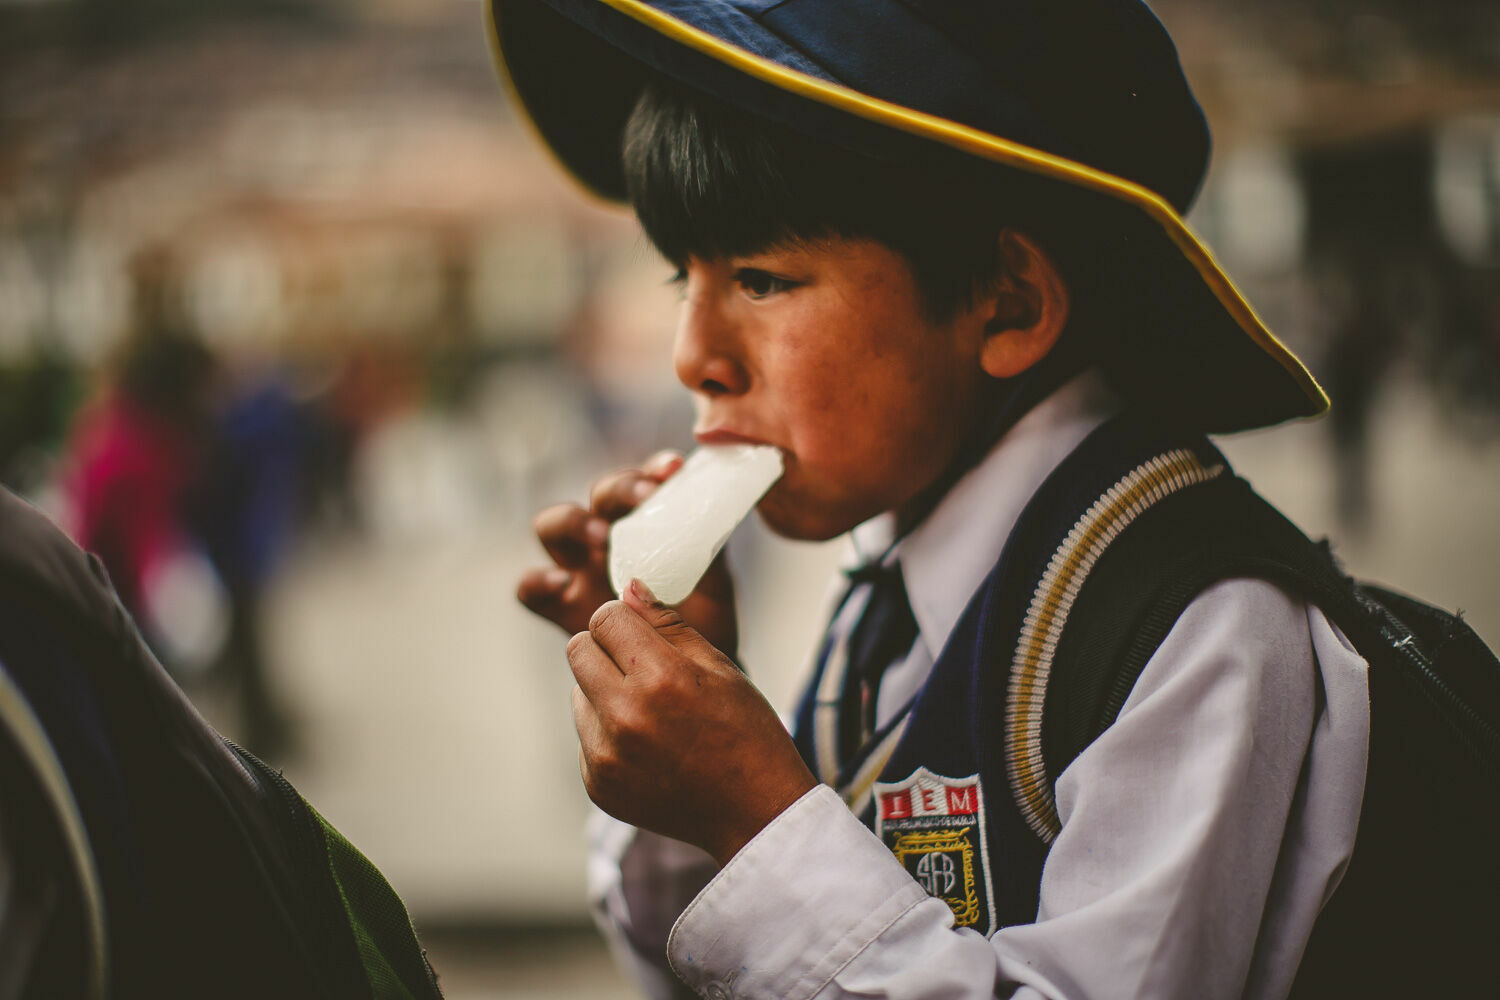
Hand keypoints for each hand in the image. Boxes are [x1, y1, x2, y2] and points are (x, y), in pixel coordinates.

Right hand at [518, 450, 738, 656]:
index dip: (652, 470)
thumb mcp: (715, 584)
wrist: (687, 677)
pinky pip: (530, 589)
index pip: (641, 482)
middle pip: (598, 495)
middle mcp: (608, 537)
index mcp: (645, 523)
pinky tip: (562, 582)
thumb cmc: (703, 623)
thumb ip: (709, 550)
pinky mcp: (560, 606)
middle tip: (644, 500)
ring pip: (552, 526)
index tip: (672, 470)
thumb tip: (714, 518)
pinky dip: (538, 581)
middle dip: (619, 489)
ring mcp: (579, 568)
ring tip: (603, 538)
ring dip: (574, 523)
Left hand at [568, 579, 817, 866]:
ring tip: (652, 714)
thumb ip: (668, 624)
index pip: (605, 617)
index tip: (641, 631)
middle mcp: (623, 717)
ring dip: (604, 693)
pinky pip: (585, 735)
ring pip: (577, 693)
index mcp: (659, 679)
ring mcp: (605, 757)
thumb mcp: (719, 667)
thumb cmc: (746, 733)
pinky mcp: (597, 784)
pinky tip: (649, 746)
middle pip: (577, 649)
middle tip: (642, 666)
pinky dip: (607, 733)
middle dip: (605, 648)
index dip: (625, 619)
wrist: (754, 813)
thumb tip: (629, 588)